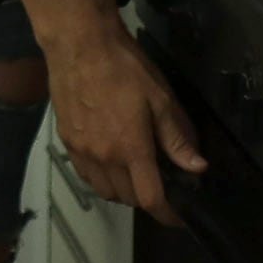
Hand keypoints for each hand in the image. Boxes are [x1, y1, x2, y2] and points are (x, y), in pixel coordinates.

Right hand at [43, 6, 204, 226]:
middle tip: (160, 183)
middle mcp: (104, 157)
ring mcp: (81, 151)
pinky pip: (85, 175)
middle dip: (147, 198)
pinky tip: (109, 163)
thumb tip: (197, 167)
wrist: (79, 44)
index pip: (150, 198)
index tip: (178, 218)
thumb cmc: (124, 67)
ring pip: (104, 191)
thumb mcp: (160, 98)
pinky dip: (101, 179)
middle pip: (128, 198)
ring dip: (123, 191)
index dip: (167, 214)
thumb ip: (177, 137)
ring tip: (134, 175)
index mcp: (131, 148)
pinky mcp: (66, 141)